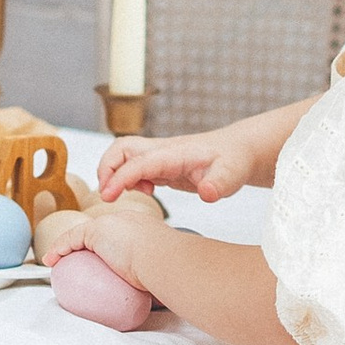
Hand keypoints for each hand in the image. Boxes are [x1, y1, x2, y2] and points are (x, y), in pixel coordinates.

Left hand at [39, 189, 162, 285]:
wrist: (165, 260)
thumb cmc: (168, 269)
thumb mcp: (159, 270)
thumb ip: (153, 275)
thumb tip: (155, 292)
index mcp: (144, 229)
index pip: (119, 234)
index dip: (106, 246)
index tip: (102, 260)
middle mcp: (127, 221)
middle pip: (99, 232)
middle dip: (86, 244)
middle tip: (79, 261)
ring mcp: (112, 223)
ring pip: (82, 234)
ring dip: (67, 247)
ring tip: (58, 259)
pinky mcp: (97, 230)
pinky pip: (72, 239)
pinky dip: (60, 248)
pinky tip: (52, 259)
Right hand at [98, 128, 263, 203]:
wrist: (239, 151)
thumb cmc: (234, 161)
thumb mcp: (232, 175)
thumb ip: (219, 184)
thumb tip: (208, 194)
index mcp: (174, 153)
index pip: (138, 161)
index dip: (120, 177)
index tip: (108, 196)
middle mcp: (162, 151)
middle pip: (120, 148)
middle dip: (105, 168)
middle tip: (107, 195)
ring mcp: (160, 156)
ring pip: (123, 155)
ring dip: (114, 173)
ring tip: (125, 194)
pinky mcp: (161, 165)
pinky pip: (134, 166)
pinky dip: (128, 178)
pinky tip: (146, 191)